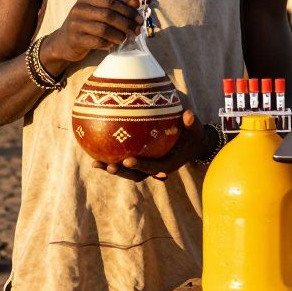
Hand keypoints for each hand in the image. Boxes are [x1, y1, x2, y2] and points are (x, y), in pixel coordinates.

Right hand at [40, 0, 143, 76]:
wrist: (63, 42)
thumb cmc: (85, 25)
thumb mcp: (98, 12)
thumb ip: (117, 5)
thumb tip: (137, 3)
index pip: (111, 1)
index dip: (128, 10)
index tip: (140, 19)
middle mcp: (79, 9)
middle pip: (109, 14)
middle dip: (126, 23)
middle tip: (136, 30)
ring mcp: (75, 24)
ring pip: (103, 29)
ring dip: (118, 35)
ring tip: (125, 38)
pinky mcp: (75, 39)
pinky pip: (97, 41)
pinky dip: (108, 44)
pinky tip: (112, 45)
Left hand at [91, 110, 208, 181]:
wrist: (192, 144)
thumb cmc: (193, 134)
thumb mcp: (196, 129)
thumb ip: (192, 123)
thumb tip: (188, 114)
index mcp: (170, 164)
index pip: (154, 168)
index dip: (141, 166)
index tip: (128, 160)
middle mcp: (157, 169)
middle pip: (138, 176)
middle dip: (122, 173)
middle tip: (109, 166)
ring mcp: (148, 167)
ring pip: (129, 172)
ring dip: (112, 169)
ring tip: (95, 163)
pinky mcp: (142, 162)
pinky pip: (126, 162)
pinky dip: (112, 159)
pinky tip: (95, 152)